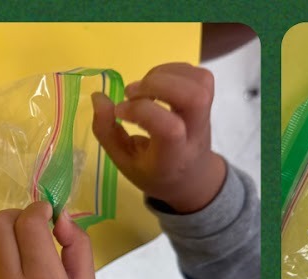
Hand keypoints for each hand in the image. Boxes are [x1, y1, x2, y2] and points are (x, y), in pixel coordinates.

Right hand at [91, 64, 226, 214]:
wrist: (193, 178)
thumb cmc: (155, 172)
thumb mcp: (125, 162)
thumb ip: (107, 132)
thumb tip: (98, 97)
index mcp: (174, 158)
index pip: (169, 129)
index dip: (140, 111)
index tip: (120, 113)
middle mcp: (195, 135)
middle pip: (194, 97)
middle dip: (157, 85)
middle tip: (133, 94)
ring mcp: (206, 116)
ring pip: (200, 81)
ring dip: (164, 74)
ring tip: (145, 89)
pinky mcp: (208, 100)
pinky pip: (198, 74)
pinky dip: (173, 70)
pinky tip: (158, 84)